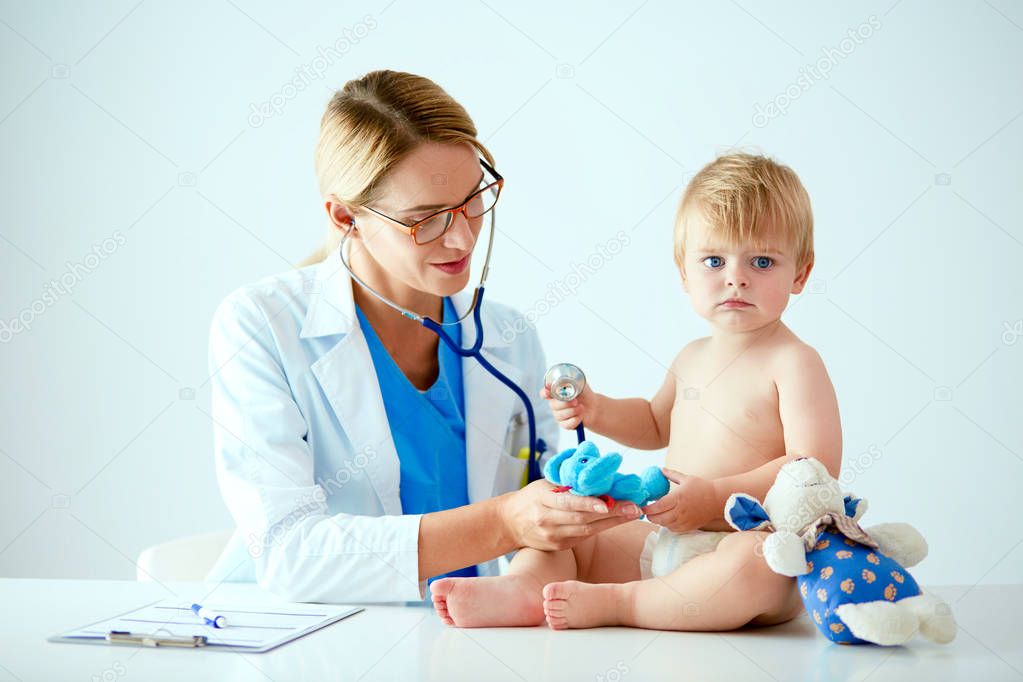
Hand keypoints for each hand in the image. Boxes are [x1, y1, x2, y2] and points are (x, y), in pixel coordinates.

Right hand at [498, 479, 641, 550]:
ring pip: (587, 530)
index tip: (610, 501)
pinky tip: (617, 521)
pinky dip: (601, 528)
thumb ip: (567, 484)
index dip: (589, 503)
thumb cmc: (531, 497)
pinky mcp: (559, 547)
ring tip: (632, 513)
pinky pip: (584, 537)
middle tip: (635, 506)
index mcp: (542, 501)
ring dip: (613, 522)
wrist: (509, 523)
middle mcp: (547, 521)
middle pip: (583, 518)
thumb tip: (597, 473)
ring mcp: (553, 537)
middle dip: (612, 513)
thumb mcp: (544, 484)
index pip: (568, 502)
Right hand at [539, 383, 600, 430]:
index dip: (544, 393)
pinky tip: (581, 415)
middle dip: (565, 404)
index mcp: (556, 393)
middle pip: (553, 405)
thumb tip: (569, 380)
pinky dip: (576, 419)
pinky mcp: (564, 424)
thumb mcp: (580, 384)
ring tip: (581, 407)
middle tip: (576, 401)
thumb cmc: (585, 394)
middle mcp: (555, 404)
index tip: (547, 392)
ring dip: (573, 411)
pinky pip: (567, 424)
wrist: (594, 407)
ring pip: (560, 415)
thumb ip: (573, 381)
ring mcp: (558, 415)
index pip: (544, 393)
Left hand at [641, 469, 719, 532]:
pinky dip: (667, 525)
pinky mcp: (689, 527)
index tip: (642, 506)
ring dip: (658, 521)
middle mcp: (681, 511)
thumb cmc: (702, 487)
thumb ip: (671, 474)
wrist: (718, 500)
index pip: (658, 506)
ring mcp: (685, 520)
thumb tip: (660, 469)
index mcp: (678, 497)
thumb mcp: (686, 478)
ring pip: (665, 525)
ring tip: (656, 514)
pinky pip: (673, 529)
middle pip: (659, 518)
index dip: (648, 508)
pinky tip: (667, 519)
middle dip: (650, 516)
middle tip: (646, 511)